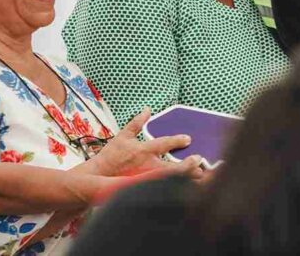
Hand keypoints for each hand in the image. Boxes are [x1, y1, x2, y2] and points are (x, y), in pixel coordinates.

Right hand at [84, 108, 203, 178]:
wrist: (98, 176)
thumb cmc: (111, 156)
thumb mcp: (122, 136)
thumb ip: (136, 123)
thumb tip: (147, 109)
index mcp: (142, 150)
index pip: (163, 143)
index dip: (177, 140)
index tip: (188, 139)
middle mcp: (147, 165)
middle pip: (173, 167)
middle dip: (189, 166)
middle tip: (201, 164)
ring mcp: (147, 179)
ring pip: (170, 180)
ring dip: (185, 179)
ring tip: (198, 177)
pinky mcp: (144, 188)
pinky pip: (163, 189)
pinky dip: (175, 187)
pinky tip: (184, 188)